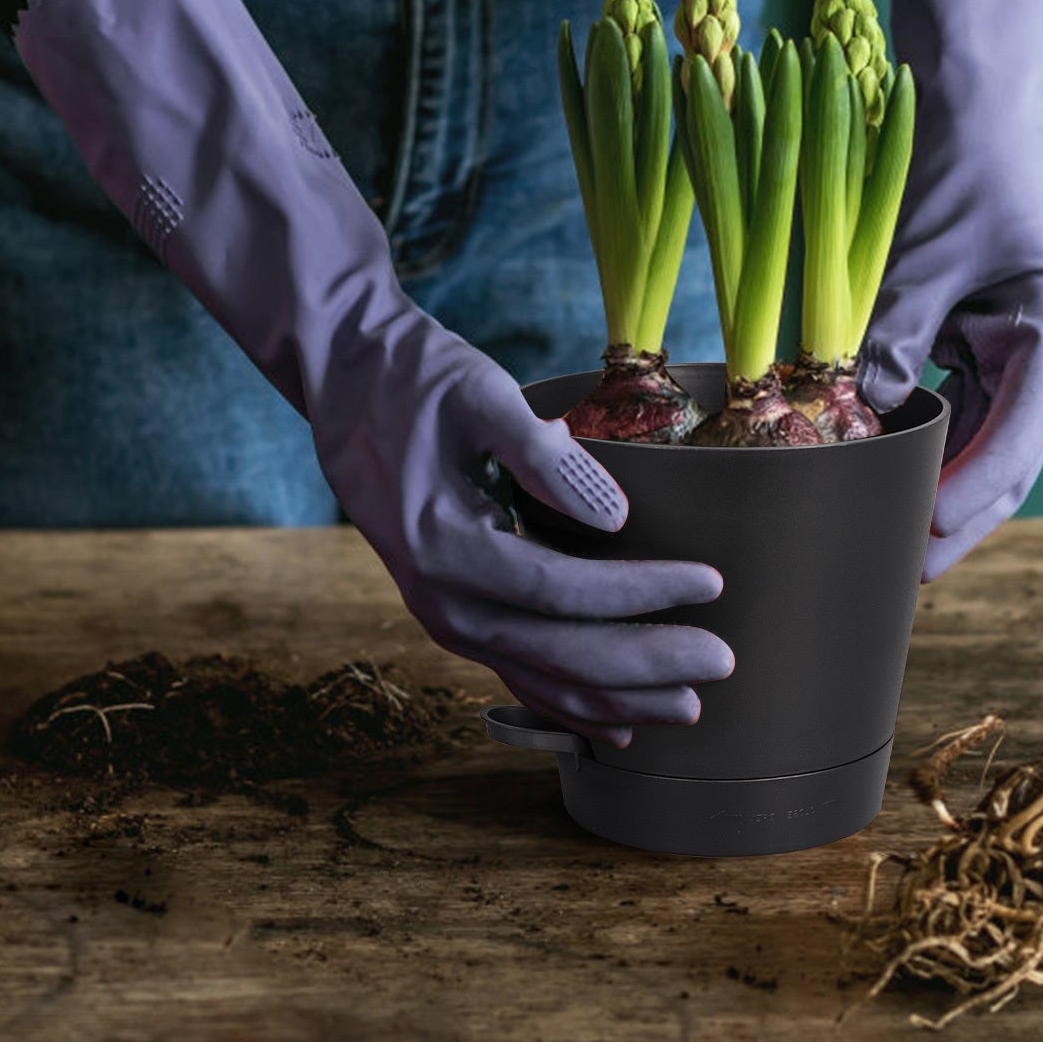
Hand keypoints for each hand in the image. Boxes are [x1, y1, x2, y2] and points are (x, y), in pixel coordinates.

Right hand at [16, 0, 731, 741]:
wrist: (316, 336)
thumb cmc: (394, 345)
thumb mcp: (469, 375)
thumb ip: (540, 447)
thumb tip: (616, 506)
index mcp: (438, 534)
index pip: (561, 595)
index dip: (645, 605)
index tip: (719, 600)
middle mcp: (433, 577)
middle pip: (551, 653)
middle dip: (641, 667)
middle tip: (726, 679)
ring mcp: (430, 585)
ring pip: (526, 666)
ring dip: (606, 688)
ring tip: (683, 705)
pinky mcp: (437, 571)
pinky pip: (505, 648)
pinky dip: (559, 679)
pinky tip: (606, 696)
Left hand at [857, 0, 1042, 577]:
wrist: (981, 101)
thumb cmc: (964, 160)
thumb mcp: (924, 251)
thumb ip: (893, 332)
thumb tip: (855, 414)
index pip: (1015, 443)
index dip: (964, 501)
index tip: (918, 543)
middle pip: (999, 467)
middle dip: (946, 522)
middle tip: (888, 576)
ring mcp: (1017, 365)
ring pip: (971, 454)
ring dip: (925, 496)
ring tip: (869, 546)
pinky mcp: (982, 358)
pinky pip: (948, 422)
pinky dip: (912, 453)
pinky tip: (870, 488)